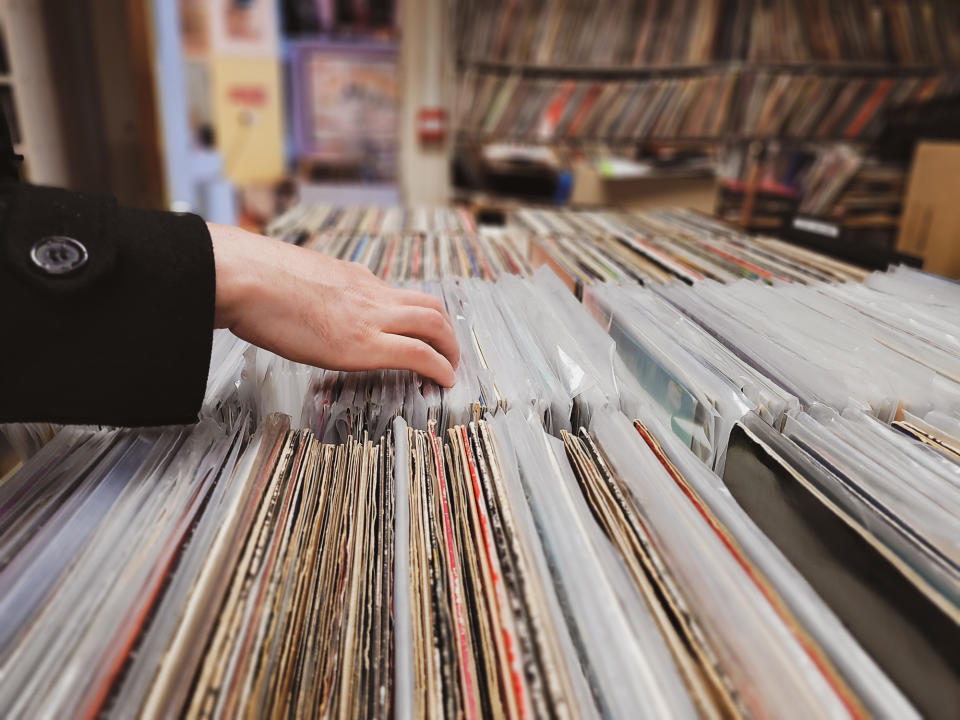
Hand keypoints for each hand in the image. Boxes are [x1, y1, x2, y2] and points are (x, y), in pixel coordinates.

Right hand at [209, 223, 458, 386]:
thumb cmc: (251, 279)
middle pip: (429, 305)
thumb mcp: (291, 277)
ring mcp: (370, 316)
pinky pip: (418, 352)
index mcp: (351, 278)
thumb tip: (299, 303)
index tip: (417, 332)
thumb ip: (310, 291)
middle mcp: (368, 293)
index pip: (396, 294)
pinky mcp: (364, 343)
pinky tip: (443, 381)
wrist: (243, 277)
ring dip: (450, 348)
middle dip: (446, 331)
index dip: (414, 315)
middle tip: (448, 351)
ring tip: (450, 369)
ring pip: (434, 324)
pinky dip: (439, 367)